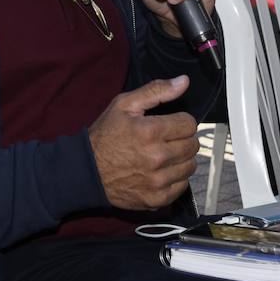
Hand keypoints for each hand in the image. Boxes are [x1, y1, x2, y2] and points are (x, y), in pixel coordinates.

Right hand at [89, 77, 198, 209]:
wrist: (86, 171)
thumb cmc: (105, 136)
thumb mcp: (124, 104)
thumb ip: (156, 91)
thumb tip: (184, 82)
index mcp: (150, 132)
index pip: (189, 124)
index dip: (179, 121)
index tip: (168, 124)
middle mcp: (157, 158)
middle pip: (192, 145)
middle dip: (181, 139)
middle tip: (164, 139)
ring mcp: (158, 181)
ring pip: (190, 166)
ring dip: (180, 159)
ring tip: (162, 155)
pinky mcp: (157, 198)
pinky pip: (182, 186)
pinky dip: (175, 178)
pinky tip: (160, 171)